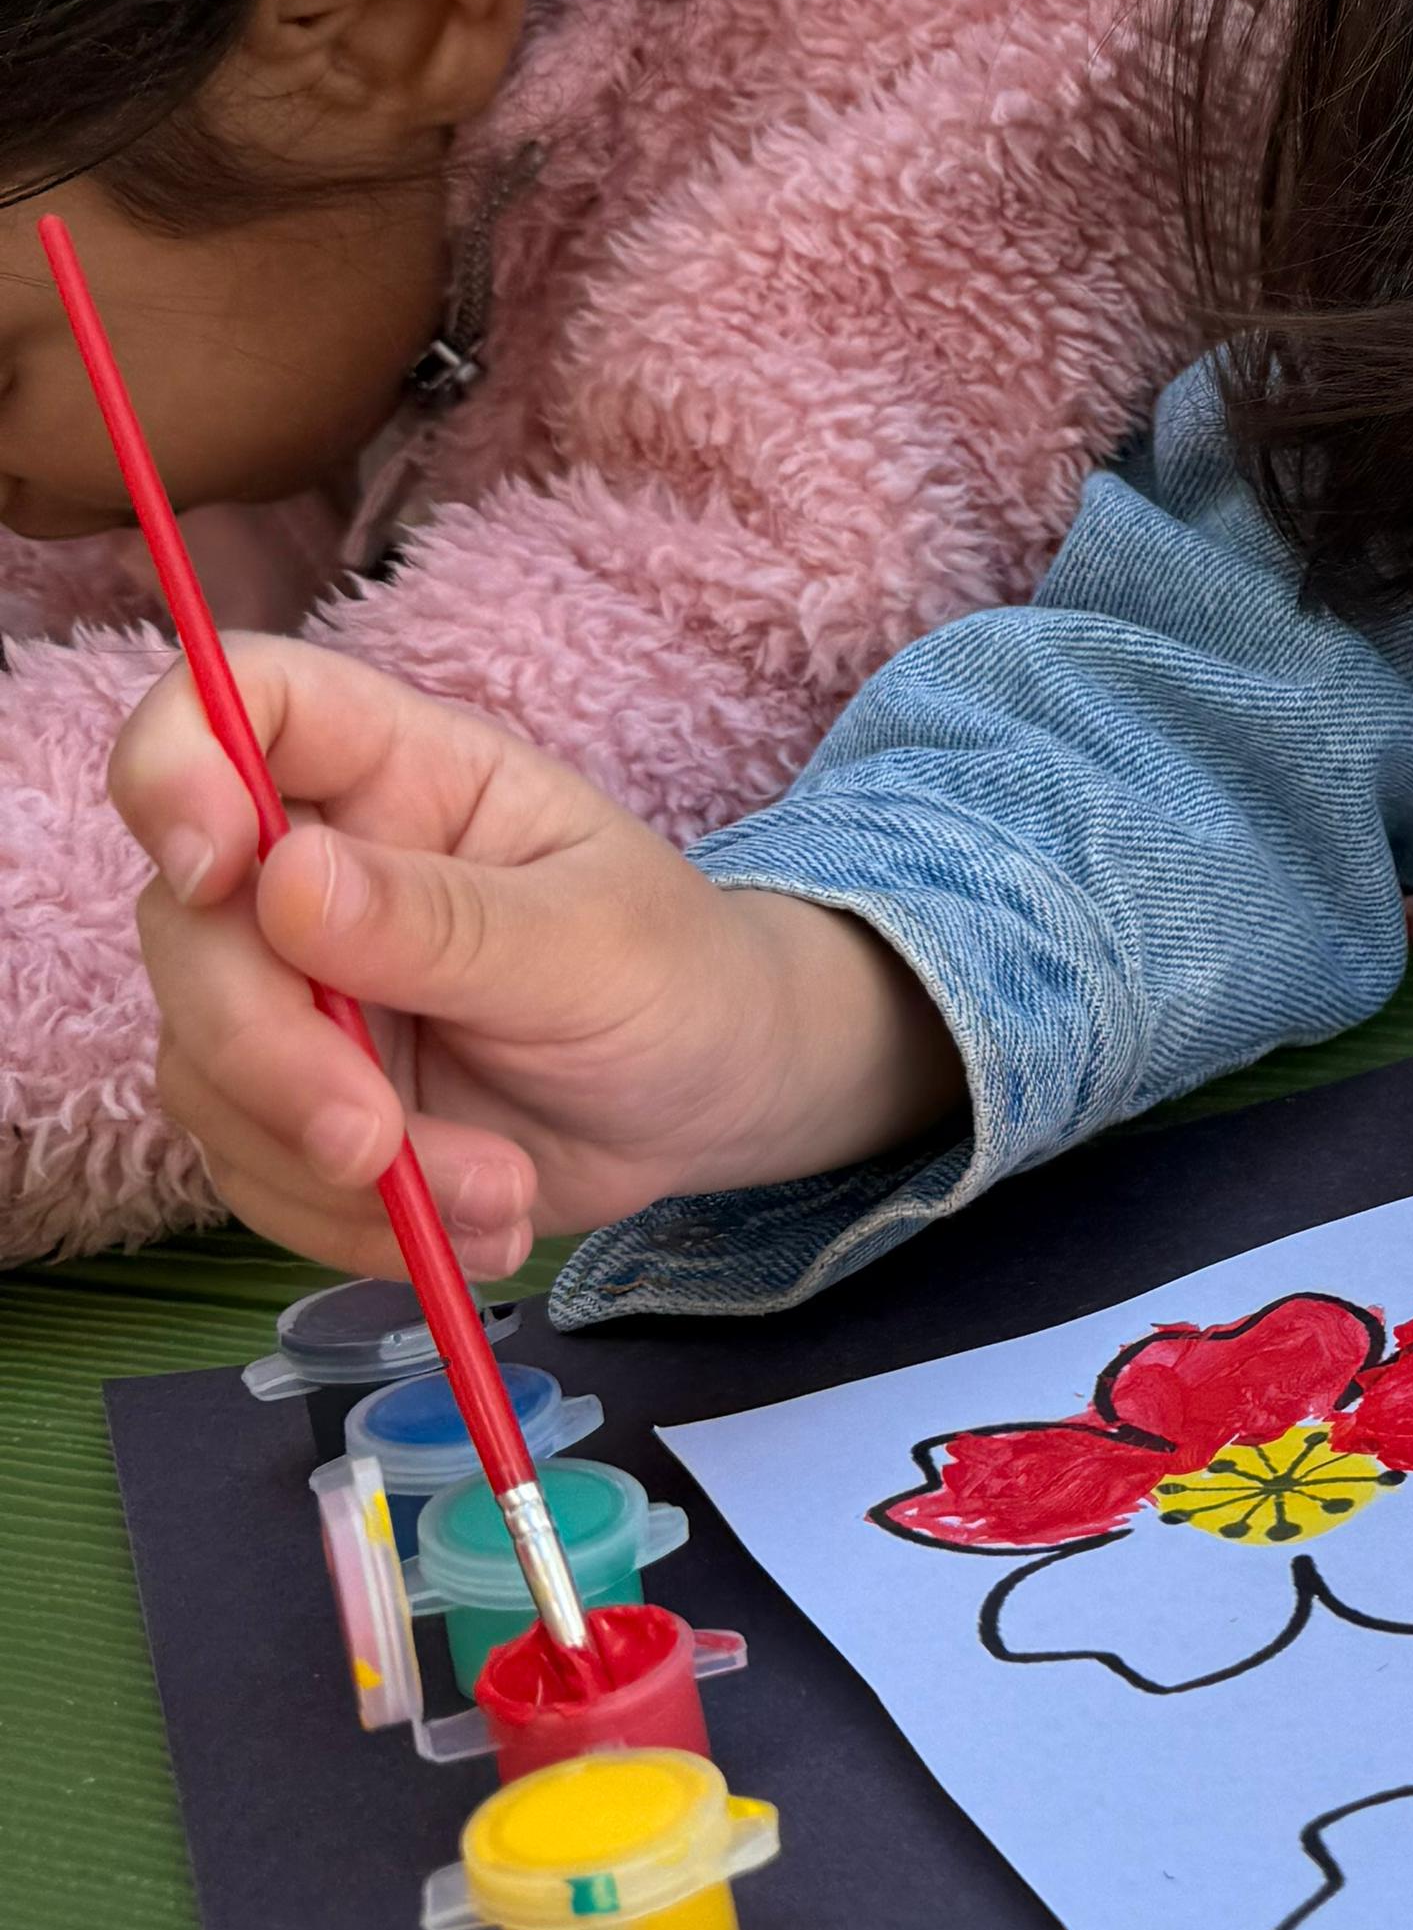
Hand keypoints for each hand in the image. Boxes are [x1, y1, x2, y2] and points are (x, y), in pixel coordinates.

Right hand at [108, 640, 959, 1272]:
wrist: (717, 1099)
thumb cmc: (675, 975)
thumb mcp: (595, 945)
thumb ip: (444, 919)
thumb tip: (280, 879)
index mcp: (399, 771)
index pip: (238, 703)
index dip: (179, 764)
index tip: (216, 868)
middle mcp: (316, 867)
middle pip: (188, 922)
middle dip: (264, 1052)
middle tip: (374, 1143)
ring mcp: (294, 989)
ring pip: (201, 1067)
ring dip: (328, 1168)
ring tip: (499, 1196)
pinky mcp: (292, 1103)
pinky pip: (250, 1167)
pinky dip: (347, 1223)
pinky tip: (477, 1226)